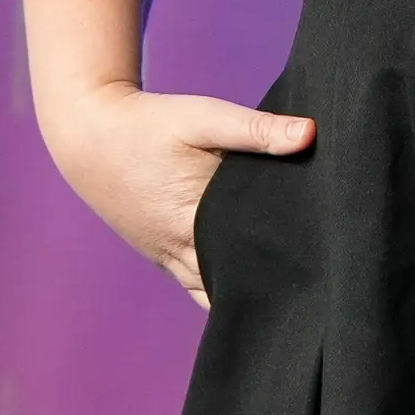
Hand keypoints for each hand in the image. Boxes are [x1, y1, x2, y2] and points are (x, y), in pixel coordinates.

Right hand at [40, 82, 314, 307]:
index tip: (326, 271)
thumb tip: (311, 133)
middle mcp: (182, 252)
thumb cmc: (149, 125)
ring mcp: (170, 260)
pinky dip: (227, 288)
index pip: (252, 265)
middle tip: (320, 288)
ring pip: (217, 296)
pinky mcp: (165, 256)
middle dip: (273, 289)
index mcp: (195, 223)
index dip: (286, 272)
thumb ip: (256, 129)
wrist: (88, 136)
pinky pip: (201, 285)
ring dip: (248, 294)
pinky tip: (257, 284)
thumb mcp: (203, 118)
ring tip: (294, 295)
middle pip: (237, 289)